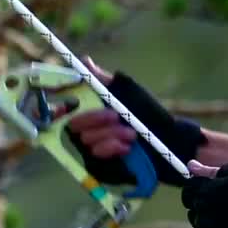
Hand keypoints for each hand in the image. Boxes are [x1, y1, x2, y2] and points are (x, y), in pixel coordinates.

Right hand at [64, 56, 206, 185]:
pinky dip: (112, 149)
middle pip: (73, 125)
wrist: (169, 142)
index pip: (63, 108)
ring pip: (86, 140)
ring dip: (110, 134)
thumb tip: (85, 61)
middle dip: (94, 119)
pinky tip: (128, 147)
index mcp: (89, 110)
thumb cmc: (149, 114)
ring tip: (132, 134)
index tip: (67, 101)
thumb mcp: (128, 93)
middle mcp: (85, 130)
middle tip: (115, 116)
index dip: (58, 105)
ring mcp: (90, 150)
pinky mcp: (99, 167)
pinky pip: (95, 157)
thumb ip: (105, 80)